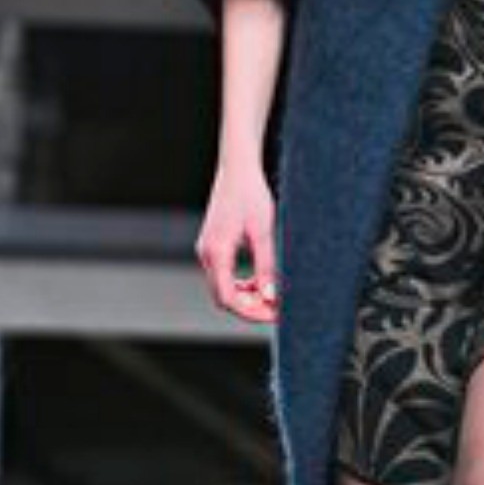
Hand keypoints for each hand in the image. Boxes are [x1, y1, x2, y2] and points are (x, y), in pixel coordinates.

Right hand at [196, 159, 277, 325]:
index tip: (274, 314)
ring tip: (272, 296)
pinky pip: (224, 275)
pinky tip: (259, 282)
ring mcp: (207, 251)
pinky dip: (241, 284)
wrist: (237, 169)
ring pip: (223, 288)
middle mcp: (207, 254)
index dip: (251, 312)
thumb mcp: (263, 231)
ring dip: (246, 297)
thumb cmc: (250, 194)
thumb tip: (270, 296)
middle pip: (223, 297)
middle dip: (250, 308)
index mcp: (216, 252)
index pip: (228, 298)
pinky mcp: (213, 247)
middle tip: (277, 309)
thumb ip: (266, 266)